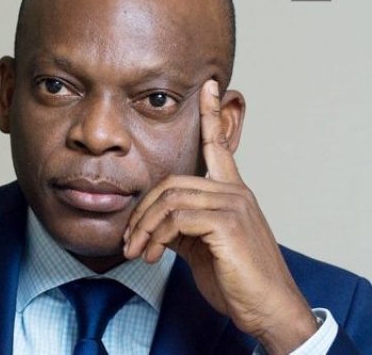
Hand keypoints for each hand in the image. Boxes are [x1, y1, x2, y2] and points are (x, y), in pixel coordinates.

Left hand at [123, 80, 317, 353]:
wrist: (266, 307)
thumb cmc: (235, 277)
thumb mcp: (202, 246)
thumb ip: (181, 226)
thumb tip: (153, 224)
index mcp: (230, 191)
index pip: (219, 145)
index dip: (211, 114)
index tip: (208, 86)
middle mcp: (234, 191)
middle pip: (171, 183)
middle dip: (142, 212)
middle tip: (128, 239)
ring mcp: (233, 203)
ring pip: (169, 200)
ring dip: (144, 228)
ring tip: (135, 251)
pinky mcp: (228, 222)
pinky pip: (176, 219)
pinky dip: (156, 238)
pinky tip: (151, 256)